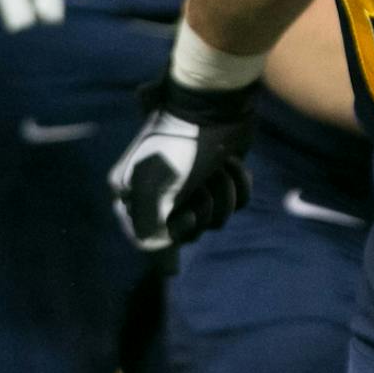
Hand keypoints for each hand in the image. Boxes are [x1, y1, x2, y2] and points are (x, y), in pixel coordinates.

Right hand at [109, 79, 256, 249]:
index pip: (152, 240)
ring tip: (218, 166)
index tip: (181, 211)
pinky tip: (233, 163)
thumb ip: (151, 234)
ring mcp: (191, 182)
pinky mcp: (219, 173)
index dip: (175, 231)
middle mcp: (159, 191)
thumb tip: (167, 270)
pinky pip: (236, 201)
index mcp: (133, 193)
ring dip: (224, 194)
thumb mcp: (154, 193)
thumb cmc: (180, 147)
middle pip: (190, 233)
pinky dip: (240, 185)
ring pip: (217, 218)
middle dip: (204, 208)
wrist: (216, 102)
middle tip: (200, 179)